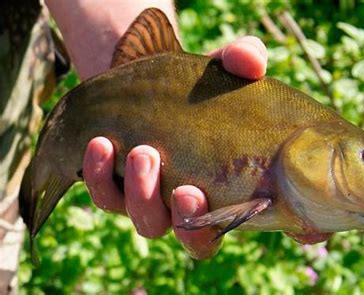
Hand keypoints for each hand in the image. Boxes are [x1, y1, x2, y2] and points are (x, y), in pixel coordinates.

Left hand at [83, 37, 268, 258]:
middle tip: (178, 180)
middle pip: (184, 234)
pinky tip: (99, 143)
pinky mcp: (117, 186)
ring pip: (146, 220)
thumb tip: (251, 61)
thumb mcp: (224, 66)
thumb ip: (244, 59)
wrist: (152, 81)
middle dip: (180, 215)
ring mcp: (152, 198)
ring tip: (137, 151)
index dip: (209, 226)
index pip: (221, 226)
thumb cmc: (198, 83)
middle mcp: (187, 203)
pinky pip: (105, 196)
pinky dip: (99, 174)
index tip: (198, 193)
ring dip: (138, 192)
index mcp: (223, 189)